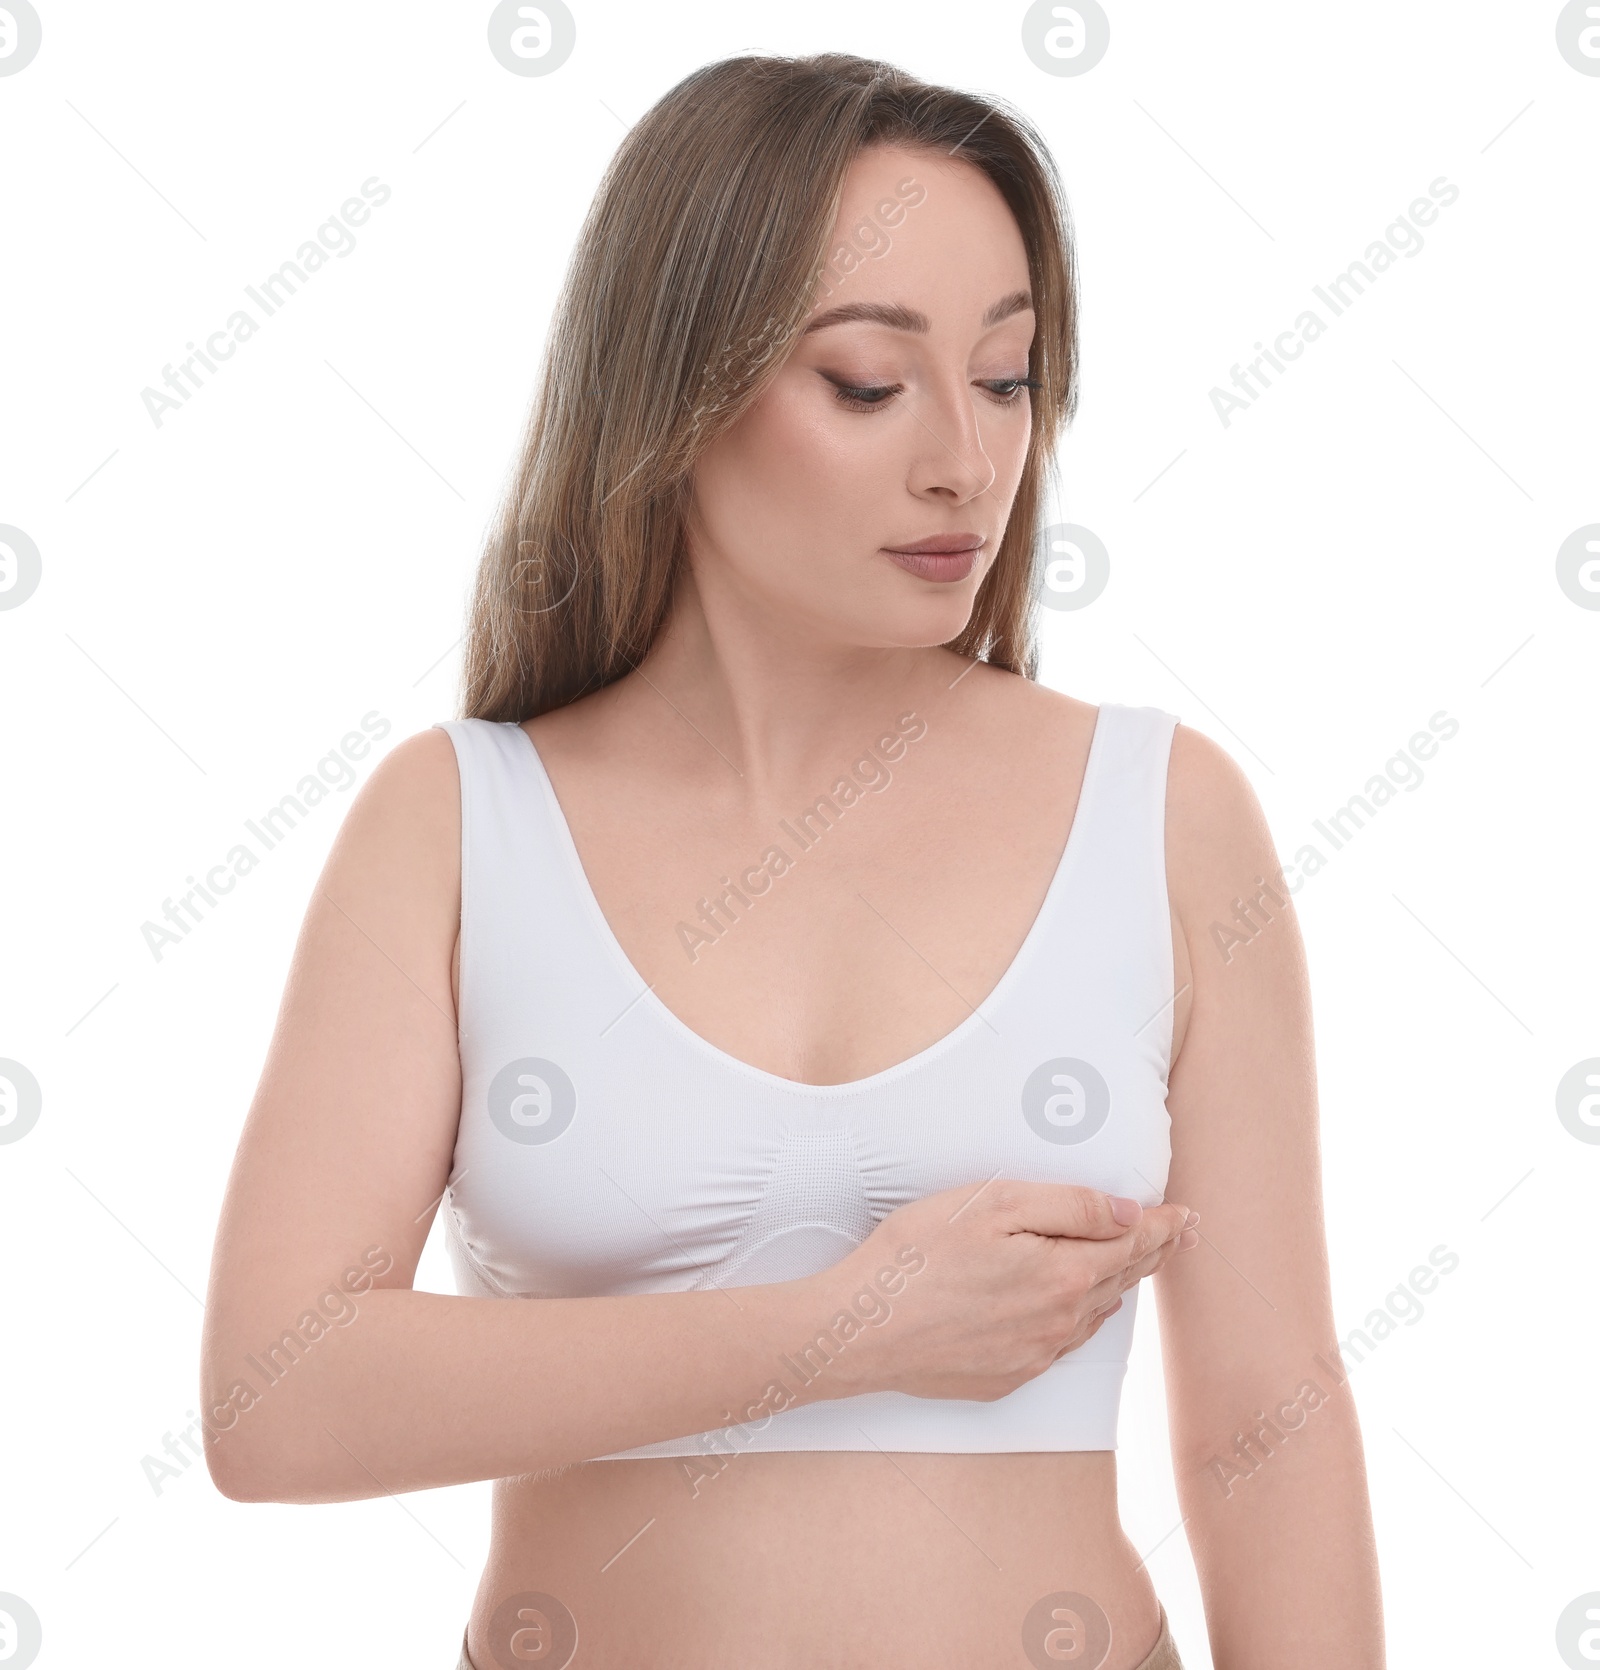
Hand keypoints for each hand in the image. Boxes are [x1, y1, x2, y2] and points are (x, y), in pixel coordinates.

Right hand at [806, 1181, 1196, 1402]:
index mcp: (1064, 1275)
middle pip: (1119, 1281)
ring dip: (1116, 1285)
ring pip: (1092, 1315)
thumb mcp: (993, 1204)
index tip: (1186, 1216)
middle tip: (1176, 1236)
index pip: (1131, 1244)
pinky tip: (1076, 1306)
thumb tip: (1128, 1212)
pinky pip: (1061, 1343)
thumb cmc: (918, 1256)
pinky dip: (1078, 1317)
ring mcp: (1034, 1357)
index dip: (1162, 1226)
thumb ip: (1069, 1205)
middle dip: (1150, 1253)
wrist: (861, 1331)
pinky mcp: (1007, 1377)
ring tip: (1132, 1263)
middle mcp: (1060, 1323)